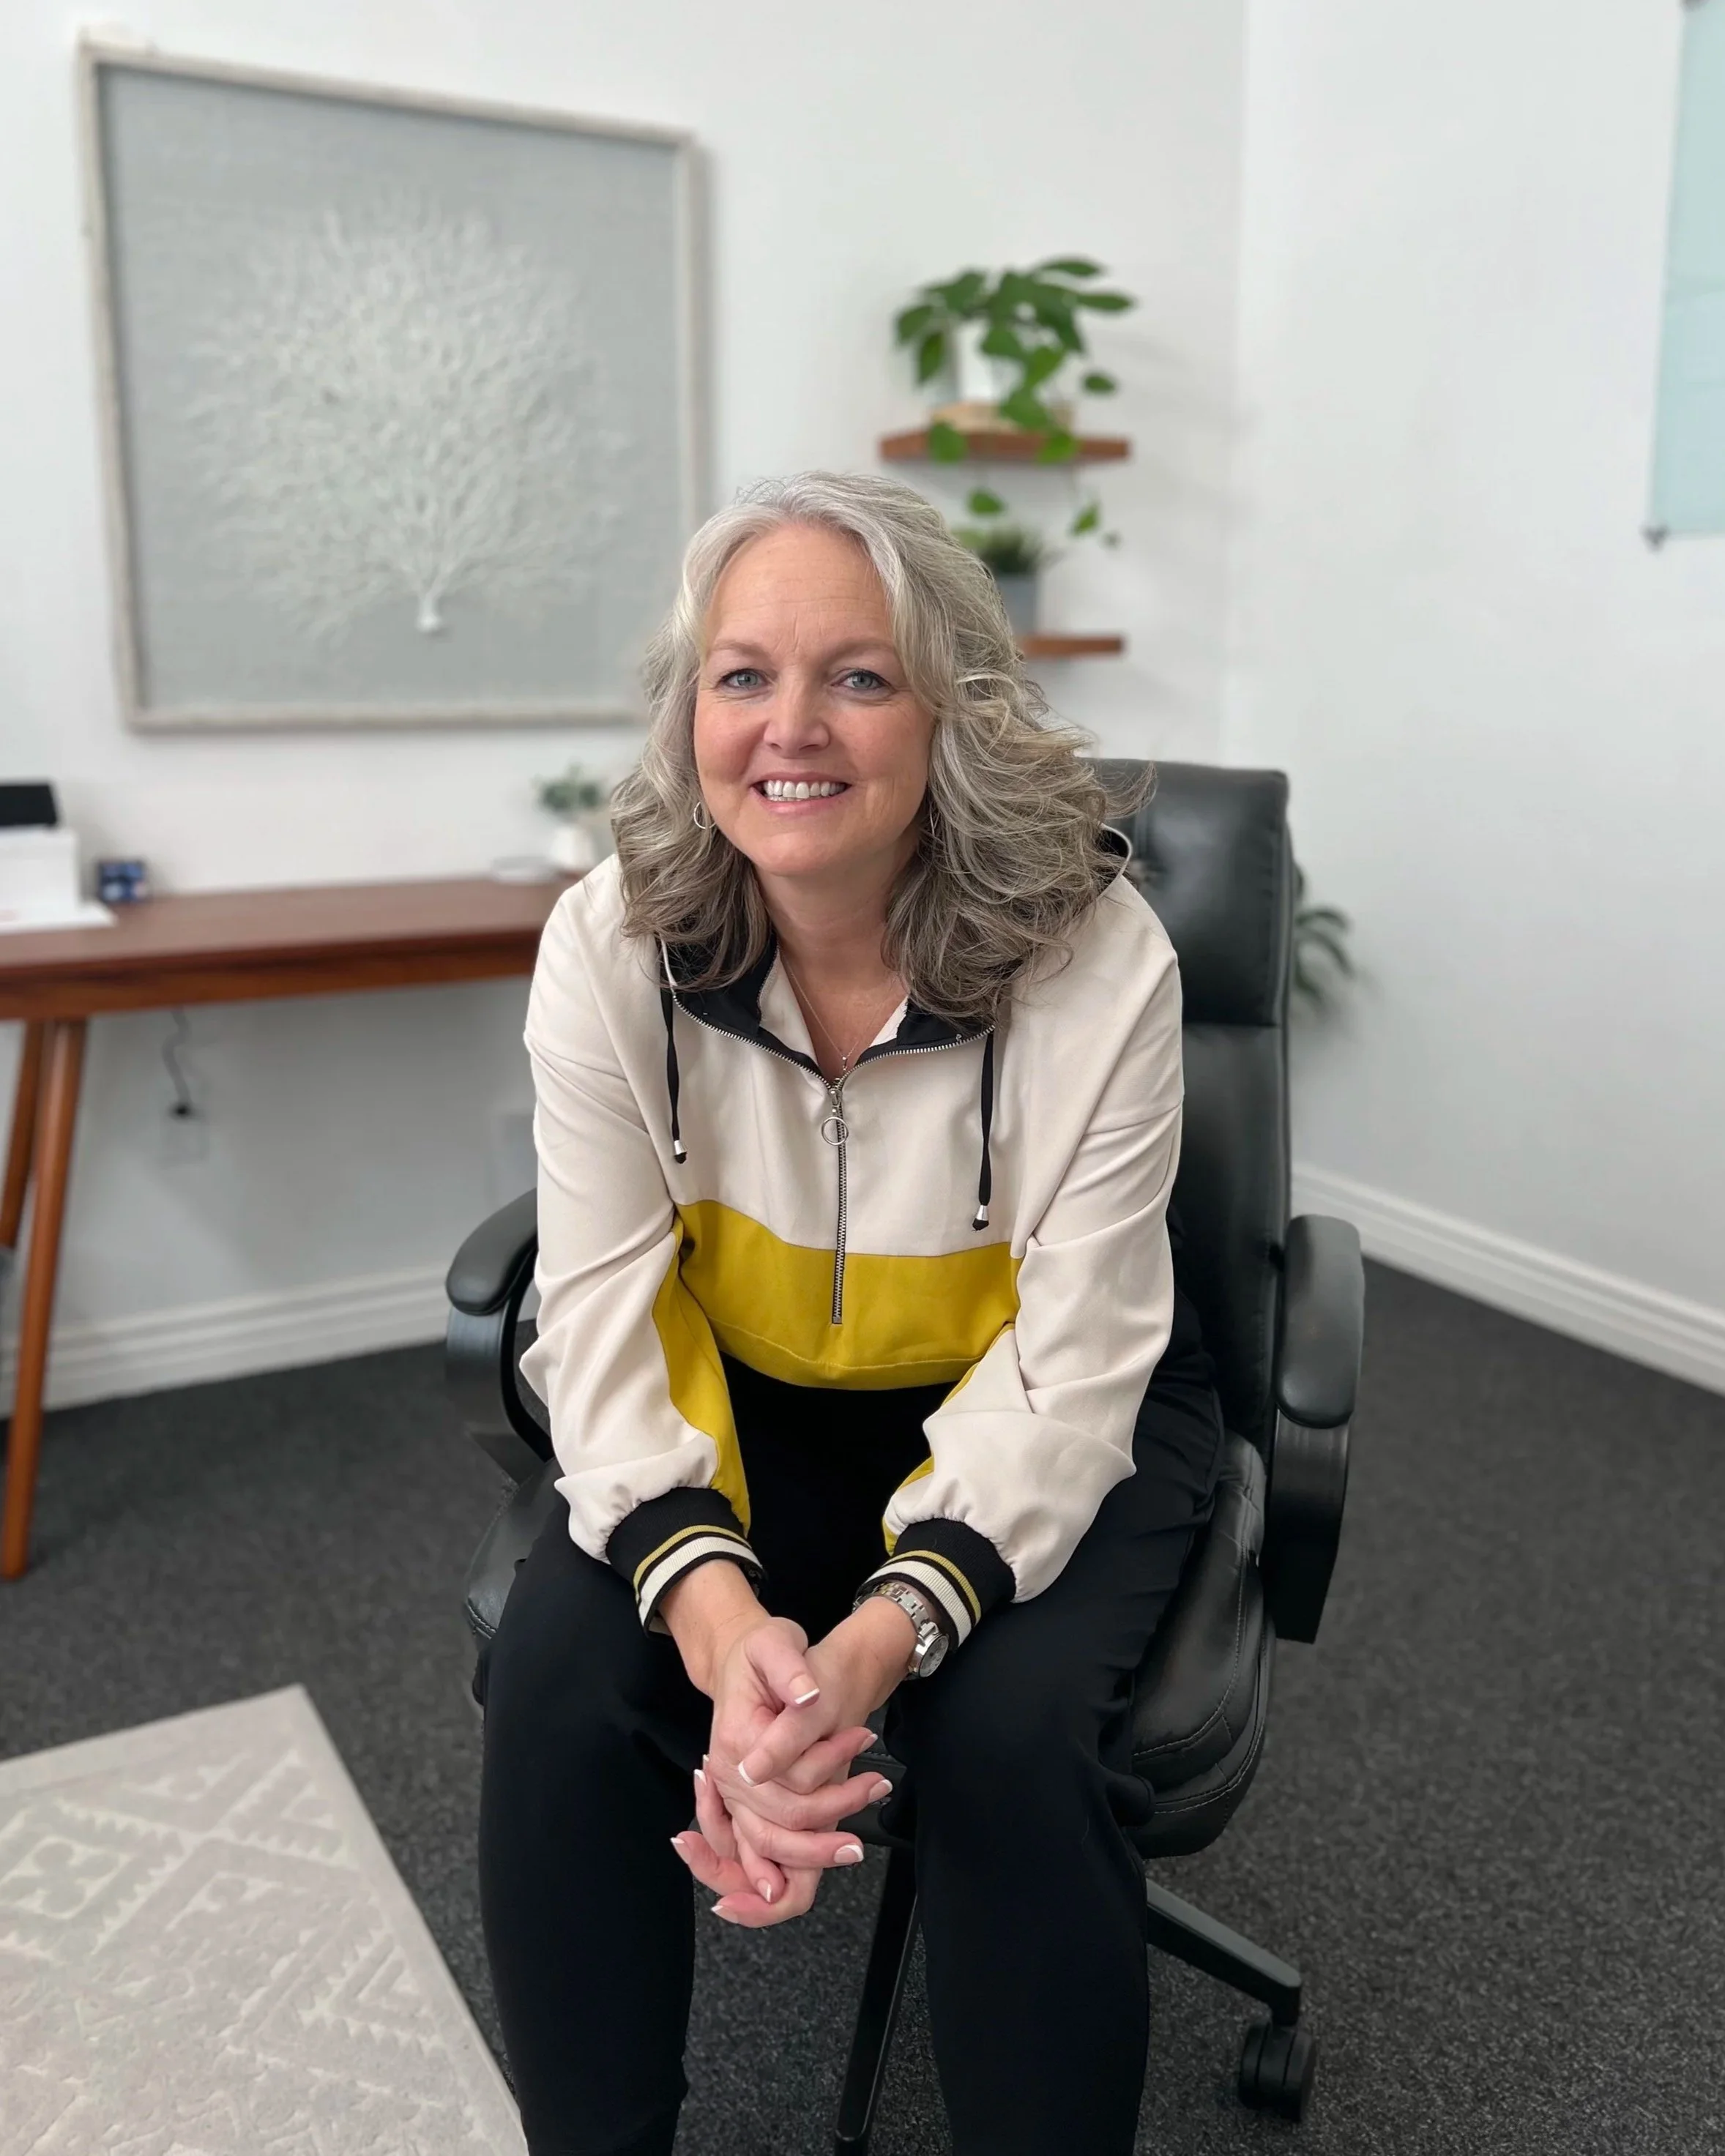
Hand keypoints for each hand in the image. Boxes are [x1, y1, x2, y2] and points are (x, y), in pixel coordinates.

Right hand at [672, 1600, 916, 1926]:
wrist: (742, 1660)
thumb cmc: (762, 1650)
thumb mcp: (776, 1641)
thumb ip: (789, 1669)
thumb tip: (808, 1697)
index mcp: (736, 1737)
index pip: (792, 1776)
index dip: (833, 1768)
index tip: (867, 1745)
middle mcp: (729, 1774)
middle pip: (785, 1819)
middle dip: (836, 1811)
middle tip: (878, 1787)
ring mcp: (733, 1792)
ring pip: (772, 1843)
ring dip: (816, 1852)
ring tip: (856, 1844)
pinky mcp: (744, 1801)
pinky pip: (762, 1846)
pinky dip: (791, 1861)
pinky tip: (823, 1859)